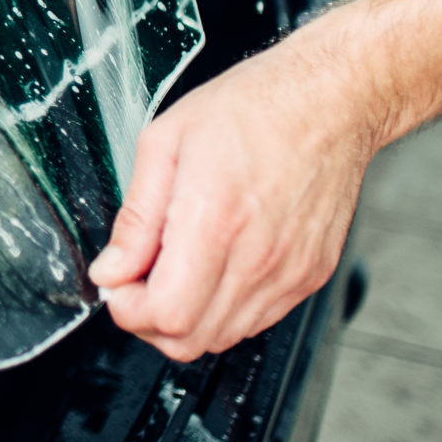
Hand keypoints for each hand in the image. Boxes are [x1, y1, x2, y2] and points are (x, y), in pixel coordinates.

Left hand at [89, 33, 378, 361]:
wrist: (330, 102)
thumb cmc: (252, 109)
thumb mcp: (165, 144)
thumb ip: (135, 218)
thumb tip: (111, 269)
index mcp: (214, 219)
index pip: (166, 313)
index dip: (127, 308)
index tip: (115, 280)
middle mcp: (258, 257)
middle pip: (189, 340)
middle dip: (147, 320)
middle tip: (135, 280)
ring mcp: (289, 273)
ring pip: (222, 337)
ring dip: (185, 318)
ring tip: (174, 268)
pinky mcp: (310, 276)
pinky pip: (256, 319)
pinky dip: (223, 309)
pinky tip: (212, 267)